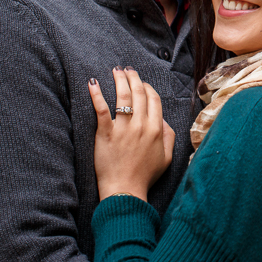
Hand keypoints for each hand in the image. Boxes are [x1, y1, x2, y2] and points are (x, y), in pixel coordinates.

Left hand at [89, 67, 174, 201]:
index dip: (148, 87)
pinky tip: (92, 83)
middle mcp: (141, 125)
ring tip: (115, 71)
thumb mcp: (166, 158)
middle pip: (138, 93)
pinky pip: (101, 109)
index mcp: (156, 129)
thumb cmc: (145, 176)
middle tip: (127, 70)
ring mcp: (123, 128)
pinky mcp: (106, 133)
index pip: (153, 99)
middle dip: (133, 77)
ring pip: (122, 96)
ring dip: (119, 80)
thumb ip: (169, 137)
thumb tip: (165, 122)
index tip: (142, 83)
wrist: (125, 191)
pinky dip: (96, 94)